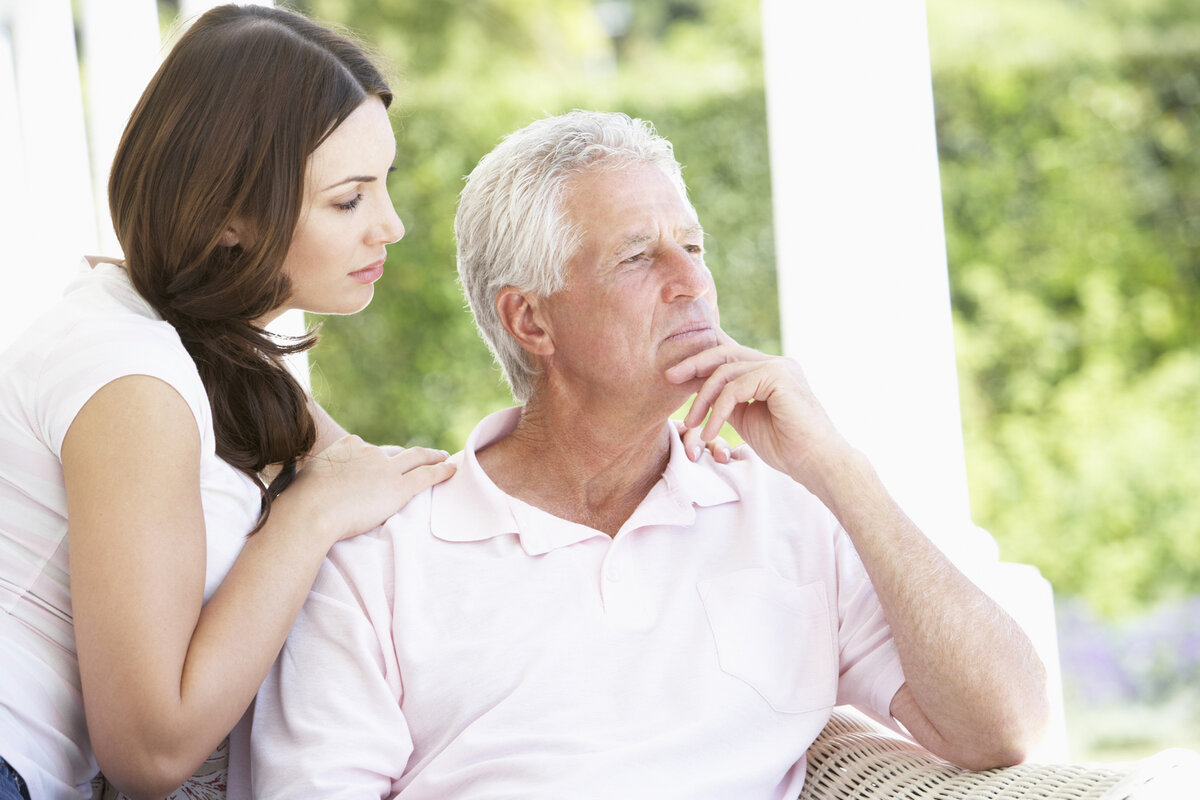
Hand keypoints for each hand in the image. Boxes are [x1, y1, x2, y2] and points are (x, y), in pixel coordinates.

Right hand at [285, 435, 455, 544]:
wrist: (311, 512)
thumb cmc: (299, 505)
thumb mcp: (304, 481)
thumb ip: (315, 480)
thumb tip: (306, 492)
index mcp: (346, 446)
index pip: (367, 449)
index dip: (377, 458)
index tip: (382, 463)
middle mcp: (368, 451)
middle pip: (394, 452)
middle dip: (407, 455)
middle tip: (420, 456)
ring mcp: (385, 468)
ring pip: (416, 458)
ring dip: (432, 457)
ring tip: (443, 458)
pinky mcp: (399, 487)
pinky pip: (427, 475)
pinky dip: (442, 471)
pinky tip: (452, 470)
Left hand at [664, 330, 847, 489]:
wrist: (817, 464)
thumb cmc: (787, 447)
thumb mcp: (747, 419)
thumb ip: (730, 401)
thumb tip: (704, 392)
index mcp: (771, 370)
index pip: (731, 352)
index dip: (702, 356)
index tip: (676, 369)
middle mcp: (776, 363)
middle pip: (724, 352)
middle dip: (693, 365)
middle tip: (669, 378)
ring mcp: (779, 366)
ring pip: (726, 371)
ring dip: (703, 399)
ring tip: (692, 424)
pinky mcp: (779, 376)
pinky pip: (735, 387)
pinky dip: (718, 410)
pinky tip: (710, 432)